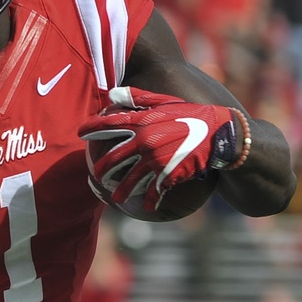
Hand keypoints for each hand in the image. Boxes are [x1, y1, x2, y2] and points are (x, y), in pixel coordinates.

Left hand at [78, 87, 244, 212]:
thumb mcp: (165, 100)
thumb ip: (138, 97)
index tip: (80, 133)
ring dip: (120, 191)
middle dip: (100, 170)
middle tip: (96, 176)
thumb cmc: (192, 114)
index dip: (91, 128)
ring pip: (129, 180)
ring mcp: (154, 160)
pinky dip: (150, 201)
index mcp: (141, 121)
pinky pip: (154, 191)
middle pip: (112, 159)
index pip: (108, 125)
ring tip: (115, 198)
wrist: (221, 134)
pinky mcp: (167, 174)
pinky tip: (147, 208)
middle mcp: (143, 141)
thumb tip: (113, 94)